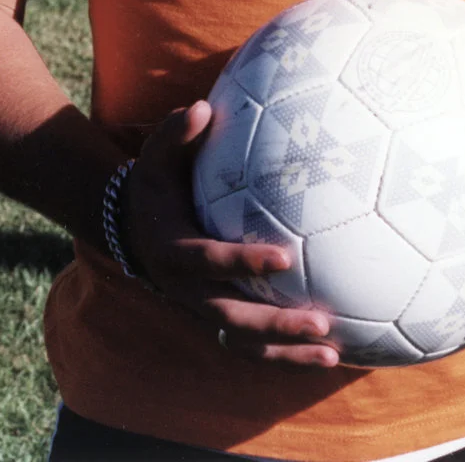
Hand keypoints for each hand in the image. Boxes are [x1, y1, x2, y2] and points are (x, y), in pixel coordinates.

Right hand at [124, 101, 339, 367]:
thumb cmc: (156, 181)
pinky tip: (327, 355)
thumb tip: (201, 107)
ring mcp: (202, 310)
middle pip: (232, 318)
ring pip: (243, 344)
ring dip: (286, 353)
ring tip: (331, 355)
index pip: (210, 262)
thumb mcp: (156, 155)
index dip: (244, 264)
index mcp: (173, 251)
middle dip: (275, 325)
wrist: (133, 228)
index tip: (285, 259)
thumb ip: (175, 132)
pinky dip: (284, 356)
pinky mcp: (218, 320)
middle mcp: (187, 290)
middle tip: (320, 323)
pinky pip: (251, 347)